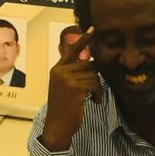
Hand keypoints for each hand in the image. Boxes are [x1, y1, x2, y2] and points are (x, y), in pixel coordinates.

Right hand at [40, 28, 99, 150]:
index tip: (93, 29)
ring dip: (97, 88)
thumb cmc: (64, 108)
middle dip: (94, 77)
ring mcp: (66, 79)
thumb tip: (89, 60)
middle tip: (93, 91)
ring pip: (93, 75)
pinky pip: (94, 85)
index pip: (72, 50)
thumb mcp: (64, 87)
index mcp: (57, 69)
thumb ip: (73, 73)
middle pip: (88, 65)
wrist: (57, 126)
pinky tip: (93, 101)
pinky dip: (98, 94)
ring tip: (92, 98)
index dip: (83, 39)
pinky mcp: (75, 88)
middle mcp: (60, 71)